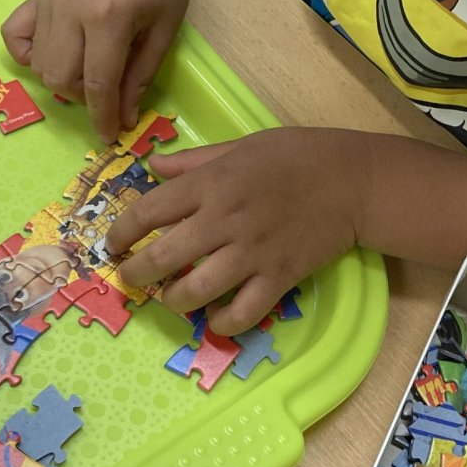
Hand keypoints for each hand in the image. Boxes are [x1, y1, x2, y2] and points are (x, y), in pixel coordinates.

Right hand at [1, 0, 193, 140]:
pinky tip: (56, 52)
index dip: (102, 117)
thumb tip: (122, 117)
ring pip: (38, 63)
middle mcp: (70, 10)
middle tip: (108, 89)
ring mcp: (49, 0)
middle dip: (83, 97)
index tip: (109, 135)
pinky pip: (15, 35)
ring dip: (62, 78)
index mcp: (107, 18)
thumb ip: (140, 74)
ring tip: (90, 67)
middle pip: (59, 78)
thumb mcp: (165, 27)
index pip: (97, 84)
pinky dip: (28, 53)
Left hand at [105, 128, 364, 334]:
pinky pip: (242, 312)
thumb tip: (153, 166)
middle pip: (162, 258)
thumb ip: (194, 161)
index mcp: (212, 183)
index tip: (113, 244)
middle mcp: (225, 220)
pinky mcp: (279, 277)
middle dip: (135, 275)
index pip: (148, 211)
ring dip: (173, 301)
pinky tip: (215, 317)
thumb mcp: (241, 144)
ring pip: (196, 291)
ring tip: (170, 298)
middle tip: (131, 279)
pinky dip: (223, 322)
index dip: (120, 232)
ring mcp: (252, 252)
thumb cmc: (296, 155)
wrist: (353, 180)